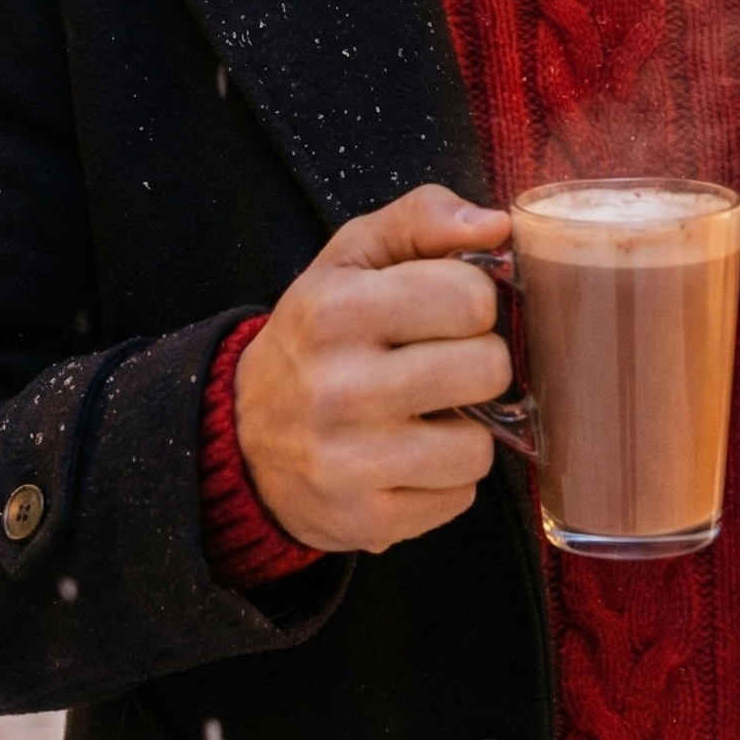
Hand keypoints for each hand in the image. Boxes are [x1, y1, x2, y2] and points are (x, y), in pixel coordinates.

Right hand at [233, 184, 512, 553]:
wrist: (243, 435)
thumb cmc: (318, 333)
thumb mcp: (351, 257)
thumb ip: (423, 219)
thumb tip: (496, 226)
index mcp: (337, 310)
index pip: (470, 296)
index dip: (471, 302)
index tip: (443, 312)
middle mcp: (338, 388)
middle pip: (488, 369)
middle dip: (477, 363)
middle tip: (440, 363)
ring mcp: (348, 462)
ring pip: (479, 446)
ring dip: (465, 428)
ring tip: (424, 414)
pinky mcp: (364, 521)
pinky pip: (460, 498)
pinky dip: (444, 479)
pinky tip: (407, 458)